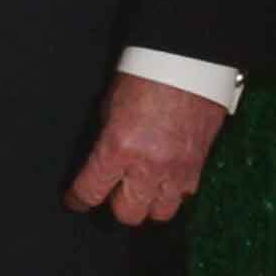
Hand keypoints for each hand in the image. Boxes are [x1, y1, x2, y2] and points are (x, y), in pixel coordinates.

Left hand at [62, 71, 226, 227]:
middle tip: (113, 191)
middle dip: (116, 204)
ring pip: (160, 212)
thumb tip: (101, 162)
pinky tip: (166, 176)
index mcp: (119, 147)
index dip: (79, 200)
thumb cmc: (146, 74)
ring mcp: (177, 170)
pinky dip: (173, 191)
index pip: (91, 191)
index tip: (76, 200)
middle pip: (128, 213)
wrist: (189, 61)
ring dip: (148, 203)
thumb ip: (105, 139)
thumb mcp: (110, 106)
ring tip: (143, 188)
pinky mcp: (199, 166)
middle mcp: (148, 165)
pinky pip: (185, 195)